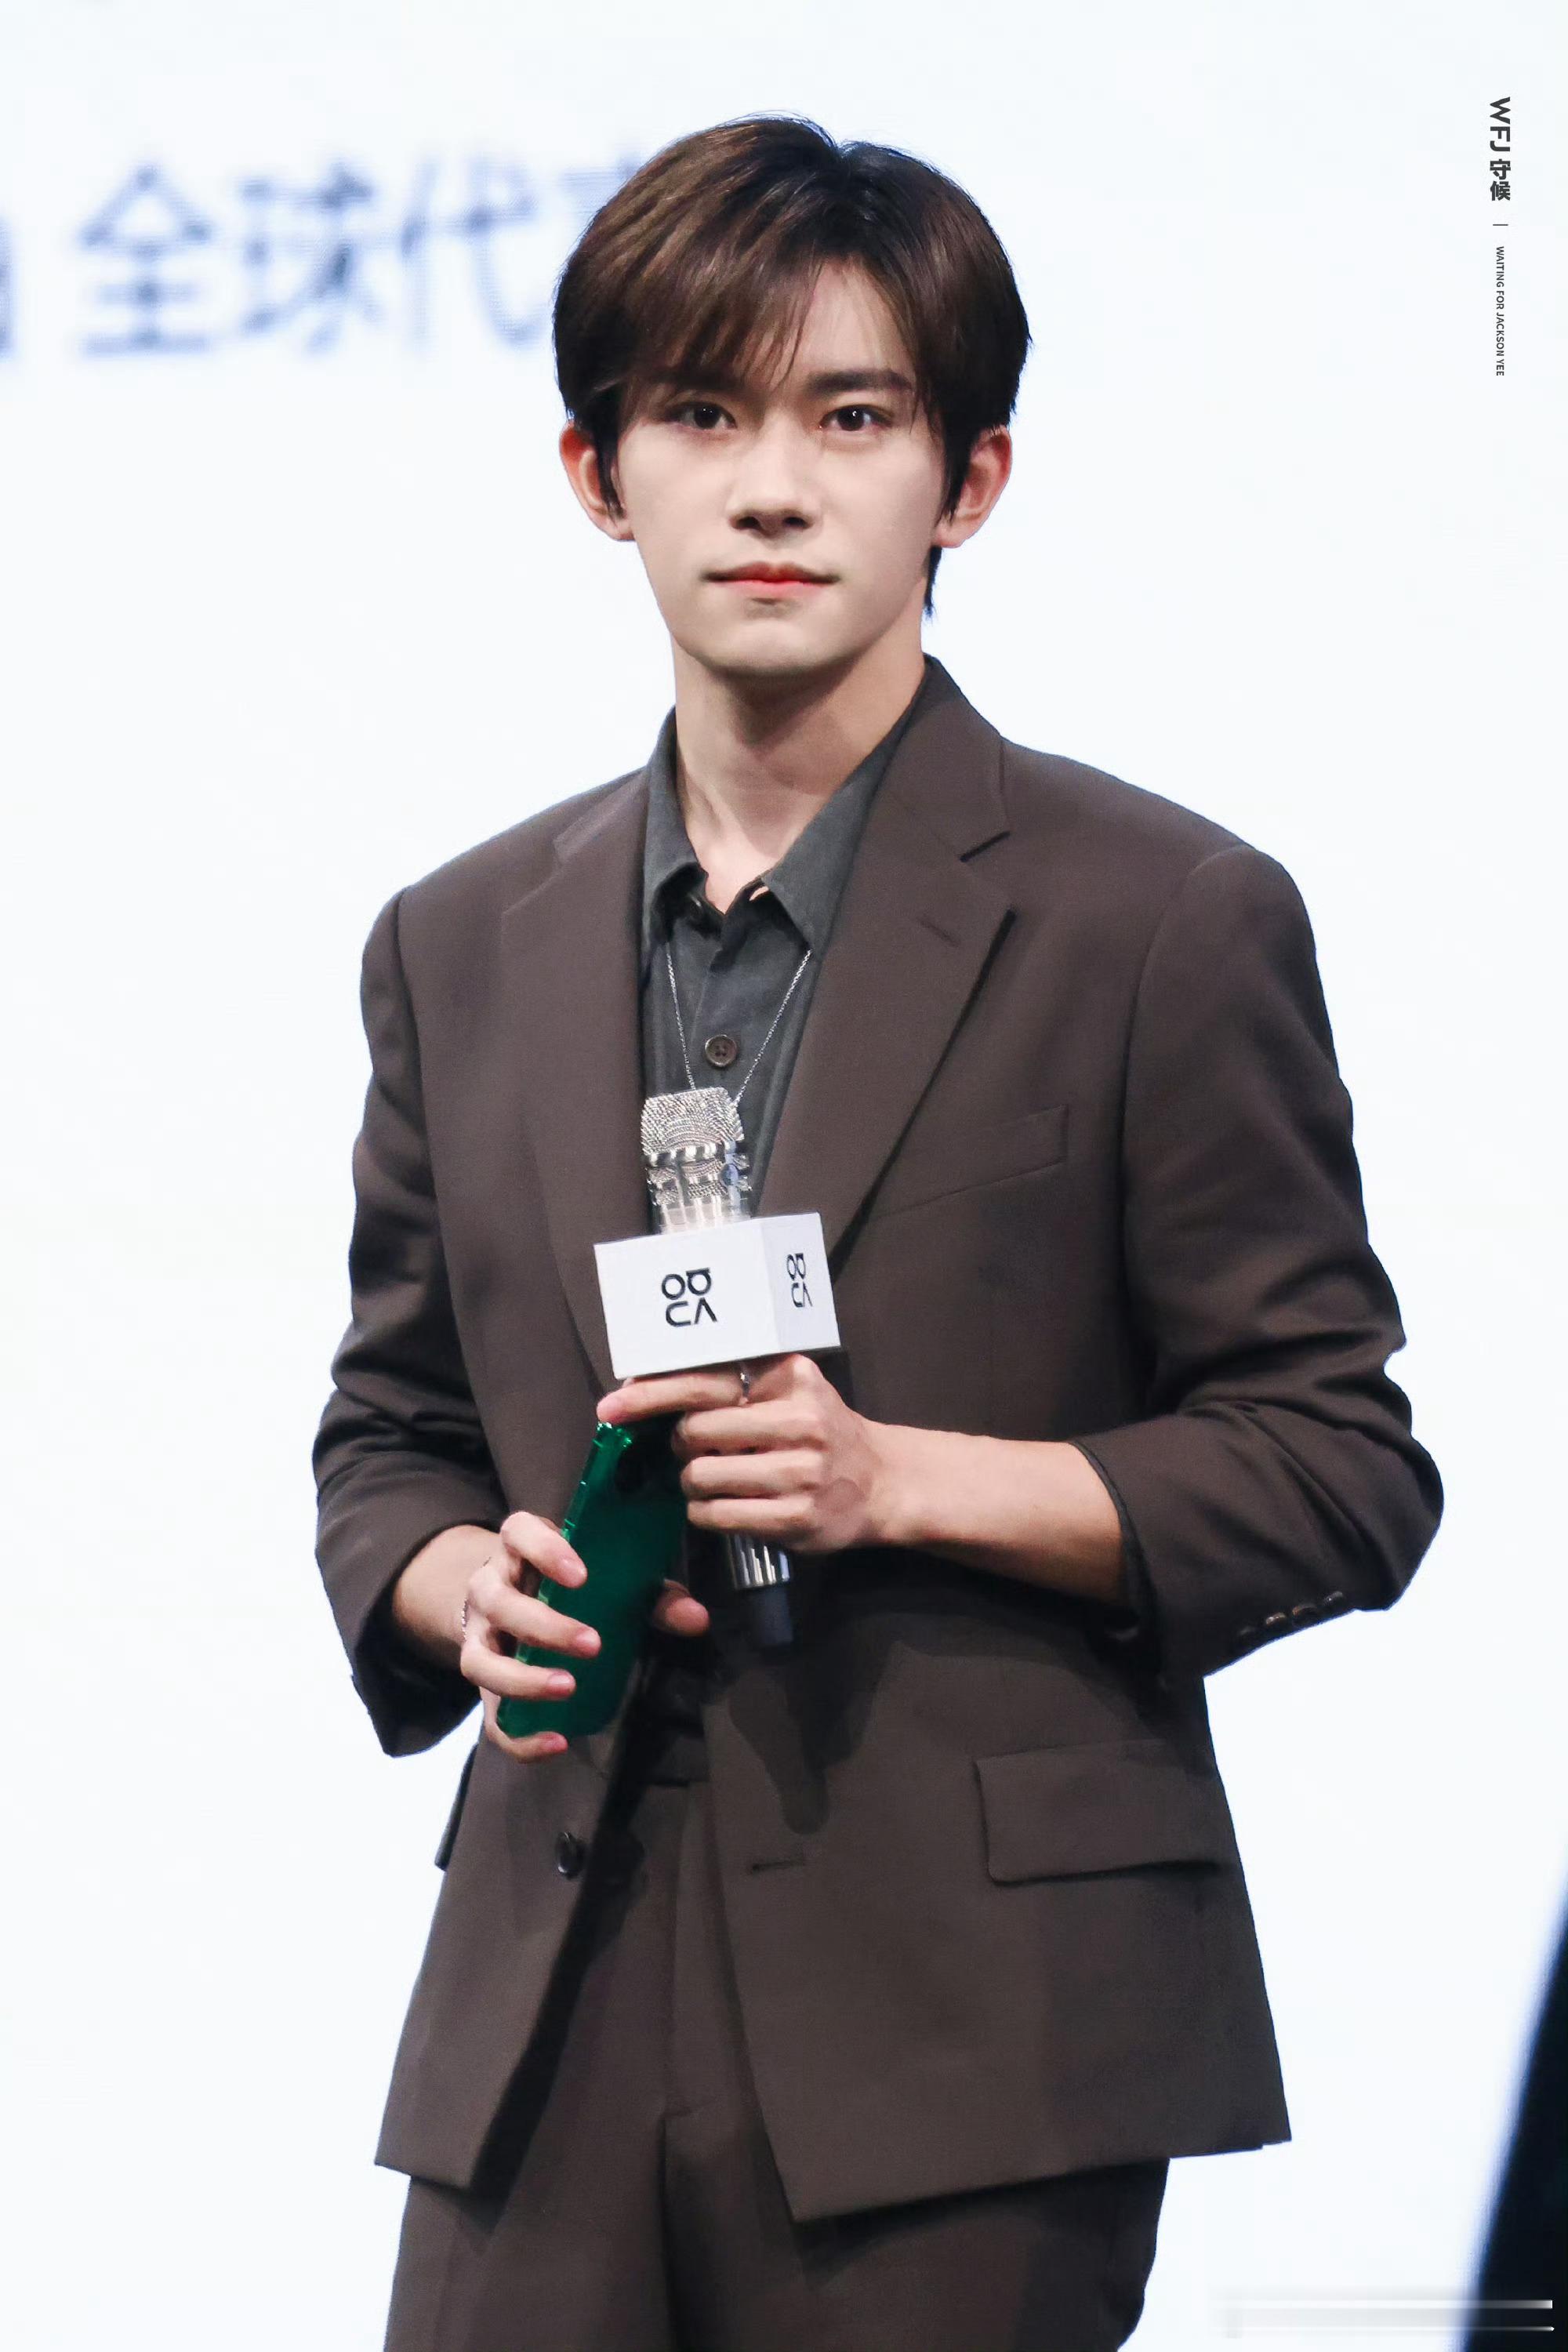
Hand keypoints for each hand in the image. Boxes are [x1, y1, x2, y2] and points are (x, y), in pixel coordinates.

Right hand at [457, 1511, 709, 1762]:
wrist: (511, 1601)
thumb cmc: (571, 1586)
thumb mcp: (608, 1580)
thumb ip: (653, 1597)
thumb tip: (697, 1619)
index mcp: (519, 1549)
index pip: (518, 1532)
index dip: (544, 1550)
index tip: (580, 1576)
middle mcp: (489, 1588)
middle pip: (500, 1602)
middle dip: (544, 1626)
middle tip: (592, 1644)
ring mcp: (478, 1637)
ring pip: (480, 1660)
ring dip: (522, 1678)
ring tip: (568, 1687)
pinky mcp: (483, 1685)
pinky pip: (488, 1717)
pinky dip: (519, 1736)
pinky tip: (557, 1743)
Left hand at [596, 1355, 890, 1553]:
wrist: (883, 1483)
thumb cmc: (821, 1430)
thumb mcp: (792, 1390)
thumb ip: (737, 1383)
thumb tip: (647, 1386)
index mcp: (791, 1382)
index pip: (706, 1382)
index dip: (652, 1395)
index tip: (611, 1408)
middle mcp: (800, 1423)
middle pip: (696, 1432)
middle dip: (681, 1445)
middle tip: (694, 1450)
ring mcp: (801, 1473)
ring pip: (702, 1477)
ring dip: (692, 1483)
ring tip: (711, 1481)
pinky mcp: (796, 1518)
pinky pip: (718, 1516)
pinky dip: (706, 1513)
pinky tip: (722, 1506)